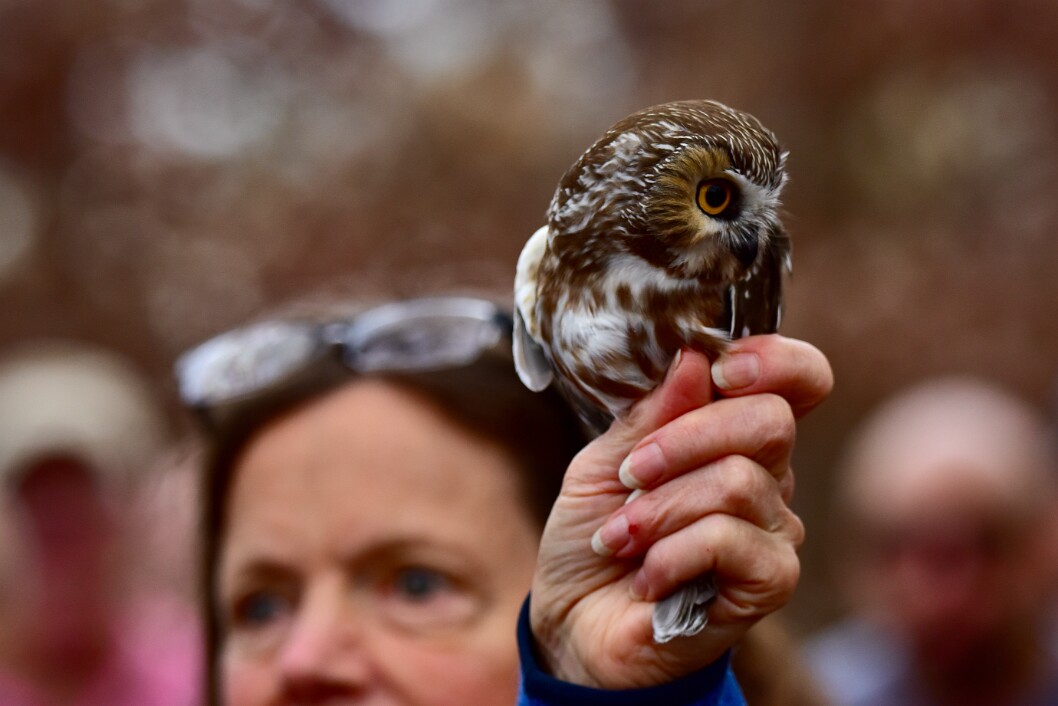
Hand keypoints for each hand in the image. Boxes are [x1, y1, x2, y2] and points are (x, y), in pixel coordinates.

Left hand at [529, 335, 831, 688]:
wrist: (576, 625)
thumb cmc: (593, 539)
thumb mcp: (602, 465)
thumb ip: (648, 417)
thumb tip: (694, 359)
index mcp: (731, 436)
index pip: (796, 379)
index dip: (772, 360)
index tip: (718, 369)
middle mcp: (766, 478)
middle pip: (769, 420)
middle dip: (684, 440)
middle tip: (631, 476)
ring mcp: (774, 530)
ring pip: (738, 482)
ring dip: (659, 508)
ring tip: (622, 537)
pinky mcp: (771, 581)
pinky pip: (730, 540)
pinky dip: (671, 553)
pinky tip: (648, 575)